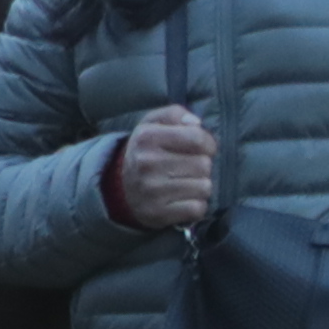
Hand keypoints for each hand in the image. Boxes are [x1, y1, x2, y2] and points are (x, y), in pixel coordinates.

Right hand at [117, 104, 217, 230]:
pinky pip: (197, 209)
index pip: (197, 138)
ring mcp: (152, 190)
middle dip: (202, 166)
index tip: (203, 148)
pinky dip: (196, 205)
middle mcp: (147, 163)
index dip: (208, 143)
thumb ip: (175, 114)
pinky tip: (183, 200)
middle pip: (203, 164)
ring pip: (204, 187)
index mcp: (147, 137)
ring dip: (200, 186)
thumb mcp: (153, 123)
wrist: (121, 188)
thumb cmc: (147, 151)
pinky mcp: (158, 214)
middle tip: (188, 168)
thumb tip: (196, 123)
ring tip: (185, 183)